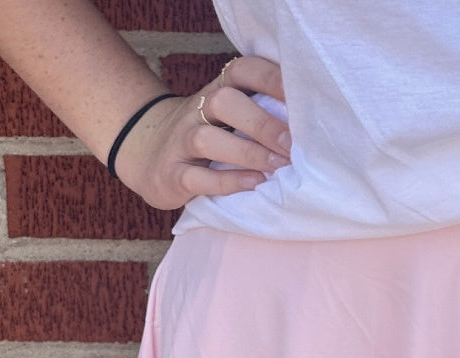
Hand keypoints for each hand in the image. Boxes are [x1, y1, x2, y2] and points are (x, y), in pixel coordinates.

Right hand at [113, 56, 290, 209]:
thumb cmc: (206, 139)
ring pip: (207, 139)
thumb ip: (259, 115)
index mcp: (216, 93)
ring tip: (277, 167)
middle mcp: (197, 112)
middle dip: (261, 122)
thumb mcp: (227, 119)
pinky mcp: (172, 175)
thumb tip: (311, 129)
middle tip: (292, 144)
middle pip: (224, 102)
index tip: (299, 96)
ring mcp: (180, 142)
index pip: (240, 71)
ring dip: (247, 152)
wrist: (147, 156)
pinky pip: (196, 177)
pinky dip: (226, 182)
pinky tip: (252, 184)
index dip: (269, 78)